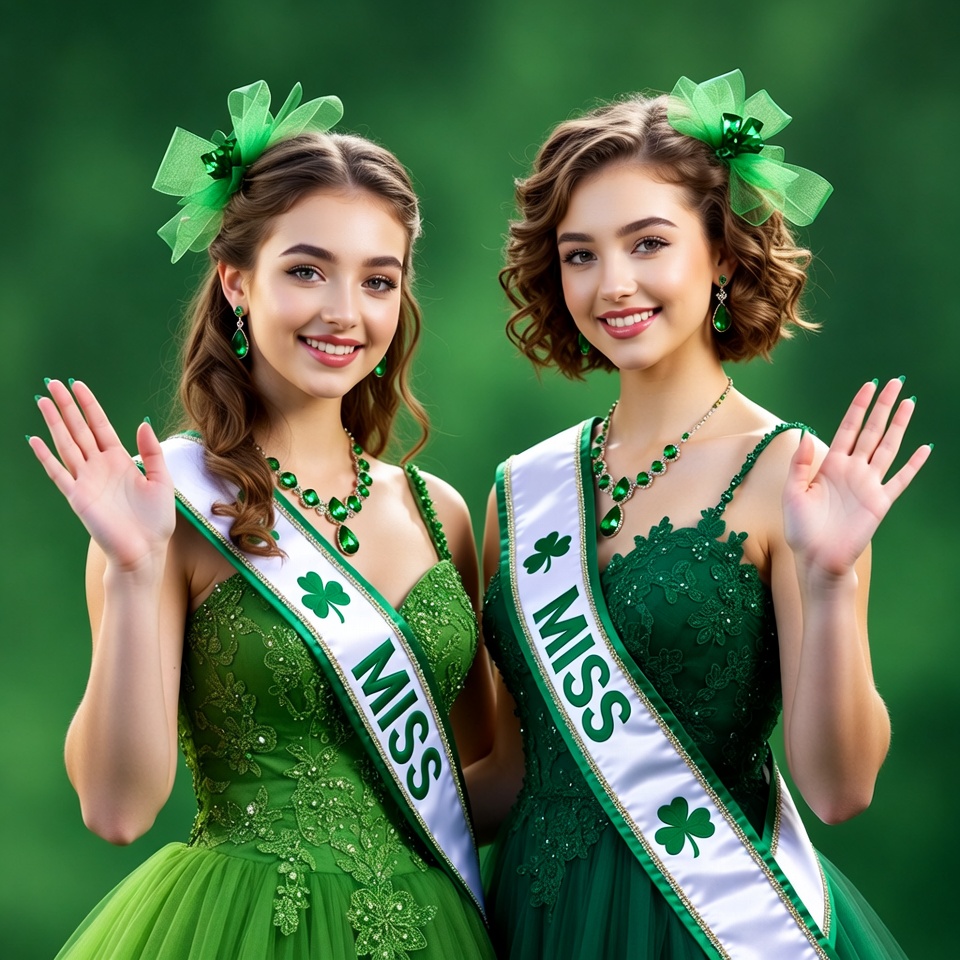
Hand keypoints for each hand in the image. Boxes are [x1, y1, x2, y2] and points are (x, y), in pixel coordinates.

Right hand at [28, 379, 175, 571]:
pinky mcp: (77, 497)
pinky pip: (58, 473)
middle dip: (66, 406)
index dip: (89, 405)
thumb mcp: (162, 481)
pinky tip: (34, 440)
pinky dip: (45, 457)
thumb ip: (152, 452)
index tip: (77, 384)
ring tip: (42, 401)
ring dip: (54, 423)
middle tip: (52, 383)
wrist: (145, 550)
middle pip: (79, 429)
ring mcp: (86, 481)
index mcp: (120, 460)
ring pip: (66, 444)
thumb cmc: (155, 520)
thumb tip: (143, 423)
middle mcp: (100, 467)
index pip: (100, 426)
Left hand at [783, 378, 930, 579]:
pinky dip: (914, 464)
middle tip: (896, 383)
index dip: (858, 407)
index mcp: (830, 465)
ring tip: (910, 403)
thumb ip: (800, 464)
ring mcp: (868, 484)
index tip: (869, 386)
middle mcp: (852, 470)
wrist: (817, 558)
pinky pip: (901, 479)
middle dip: (883, 406)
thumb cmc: (801, 528)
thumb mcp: (792, 493)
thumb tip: (807, 435)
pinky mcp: (881, 501)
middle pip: (871, 431)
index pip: (848, 428)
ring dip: (899, 425)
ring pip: (888, 447)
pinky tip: (925, 448)